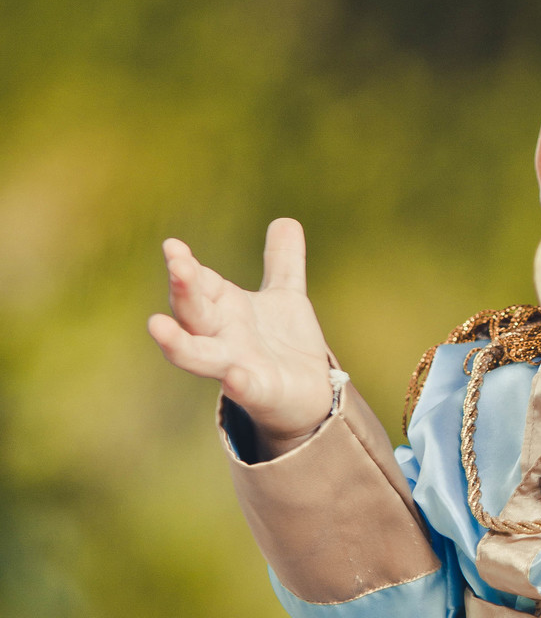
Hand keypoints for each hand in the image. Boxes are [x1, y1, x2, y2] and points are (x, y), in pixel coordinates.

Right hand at [148, 219, 333, 456]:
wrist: (308, 396)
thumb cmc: (285, 345)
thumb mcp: (287, 296)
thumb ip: (283, 262)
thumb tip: (286, 221)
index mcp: (225, 308)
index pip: (199, 282)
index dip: (186, 265)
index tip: (173, 246)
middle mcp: (222, 336)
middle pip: (193, 312)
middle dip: (183, 290)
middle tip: (176, 264)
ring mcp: (235, 365)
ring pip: (198, 355)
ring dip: (177, 343)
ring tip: (156, 325)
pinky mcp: (258, 392)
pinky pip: (243, 389)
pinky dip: (237, 383)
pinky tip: (234, 376)